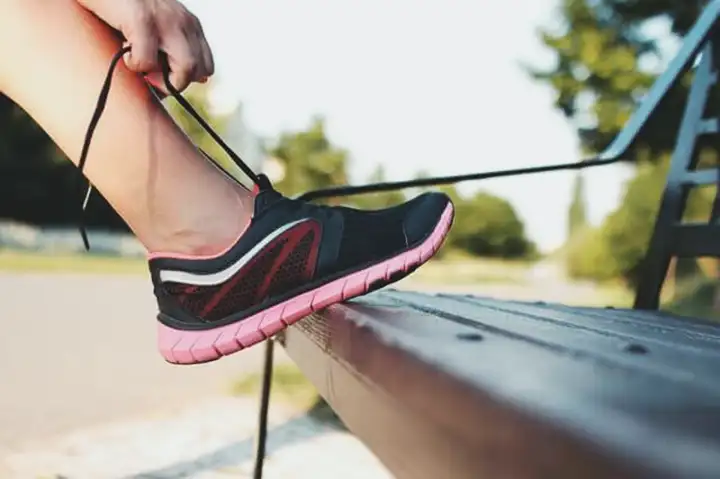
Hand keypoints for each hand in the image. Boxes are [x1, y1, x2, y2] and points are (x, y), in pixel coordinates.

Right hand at [77, 0, 213, 92]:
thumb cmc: (120, 8)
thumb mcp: (155, 28)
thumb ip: (172, 51)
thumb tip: (187, 84)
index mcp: (190, 24)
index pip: (206, 66)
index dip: (184, 79)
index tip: (159, 75)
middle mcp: (184, 21)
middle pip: (201, 70)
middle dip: (175, 83)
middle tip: (148, 76)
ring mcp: (166, 18)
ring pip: (187, 67)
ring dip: (162, 80)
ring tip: (139, 67)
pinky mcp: (141, 18)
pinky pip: (148, 59)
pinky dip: (134, 64)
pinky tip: (123, 50)